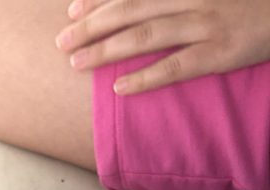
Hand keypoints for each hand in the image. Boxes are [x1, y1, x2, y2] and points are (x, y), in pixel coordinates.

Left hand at [55, 0, 269, 94]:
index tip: (72, 9)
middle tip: (61, 41)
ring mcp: (206, 23)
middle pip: (130, 8)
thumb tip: (138, 3)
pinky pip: (175, 67)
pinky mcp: (220, 52)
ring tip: (77, 63)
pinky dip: (145, 78)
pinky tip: (118, 88)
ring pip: (145, 35)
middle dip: (91, 25)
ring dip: (106, 50)